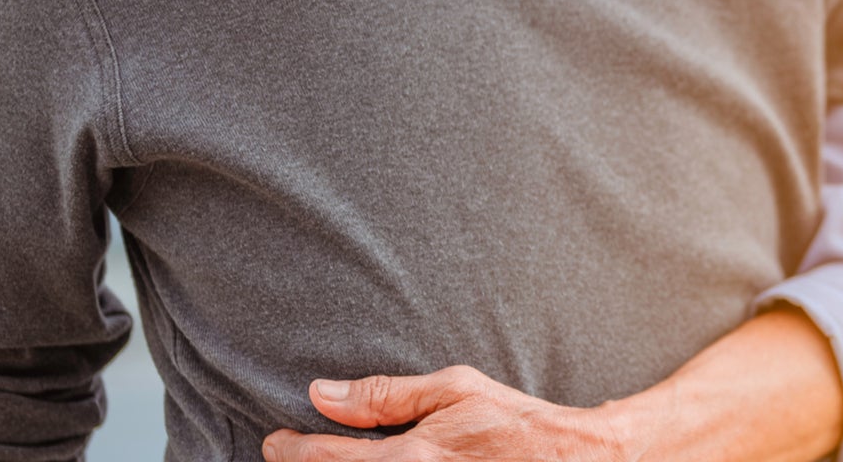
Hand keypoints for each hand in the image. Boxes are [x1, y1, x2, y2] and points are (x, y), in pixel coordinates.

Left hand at [262, 365, 634, 461]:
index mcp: (410, 457)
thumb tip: (322, 394)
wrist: (567, 458)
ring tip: (325, 461)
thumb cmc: (512, 420)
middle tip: (290, 454)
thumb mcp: (454, 388)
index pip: (326, 460)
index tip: (275, 441)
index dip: (290, 450)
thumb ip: (385, 394)